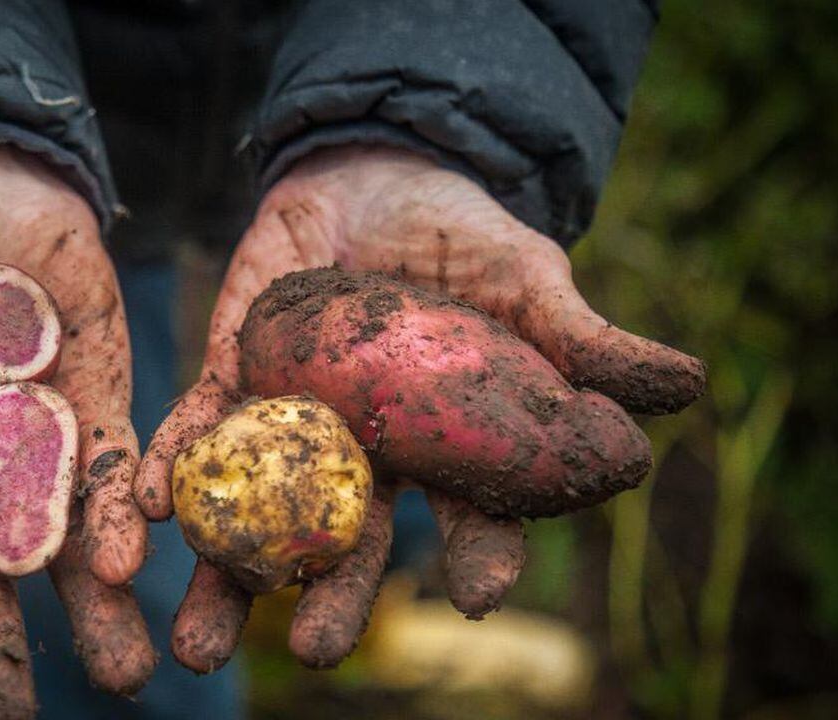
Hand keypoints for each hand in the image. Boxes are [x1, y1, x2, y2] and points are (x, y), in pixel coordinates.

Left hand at [136, 145, 702, 670]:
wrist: (372, 173)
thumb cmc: (460, 233)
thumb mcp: (525, 276)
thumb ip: (581, 336)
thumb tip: (685, 388)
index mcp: (449, 447)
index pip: (472, 517)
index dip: (480, 556)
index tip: (477, 595)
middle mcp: (369, 454)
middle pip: (353, 540)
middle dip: (333, 595)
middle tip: (313, 649)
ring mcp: (297, 420)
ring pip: (264, 511)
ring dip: (229, 575)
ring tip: (197, 646)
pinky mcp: (237, 376)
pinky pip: (203, 429)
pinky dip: (179, 466)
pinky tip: (152, 508)